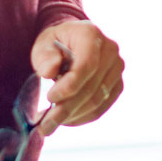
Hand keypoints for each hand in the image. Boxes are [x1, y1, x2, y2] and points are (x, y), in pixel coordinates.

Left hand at [31, 19, 122, 134]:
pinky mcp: (118, 84)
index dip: (69, 85)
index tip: (50, 98)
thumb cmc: (55, 44)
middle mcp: (110, 50)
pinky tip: (66, 120)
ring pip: (97, 100)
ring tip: (51, 124)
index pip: (86, 65)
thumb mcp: (43, 44)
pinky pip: (102, 107)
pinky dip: (83, 117)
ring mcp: (117, 68)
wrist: (71, 42)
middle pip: (91, 87)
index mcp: (91, 34)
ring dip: (73, 116)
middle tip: (46, 125)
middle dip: (66, 108)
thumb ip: (45, 57)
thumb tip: (49, 71)